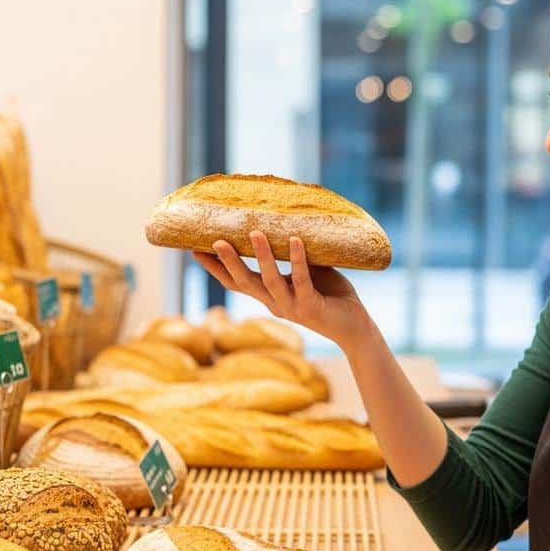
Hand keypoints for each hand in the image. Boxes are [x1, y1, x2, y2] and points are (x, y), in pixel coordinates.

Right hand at [192, 231, 372, 351]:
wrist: (356, 328)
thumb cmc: (331, 296)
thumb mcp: (307, 271)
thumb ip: (292, 254)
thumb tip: (284, 222)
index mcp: (270, 296)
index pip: (236, 282)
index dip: (215, 268)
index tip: (193, 250)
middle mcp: (275, 303)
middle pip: (244, 283)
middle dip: (228, 263)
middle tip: (213, 241)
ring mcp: (292, 307)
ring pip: (270, 281)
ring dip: (262, 257)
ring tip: (254, 233)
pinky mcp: (311, 308)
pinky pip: (302, 281)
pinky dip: (297, 260)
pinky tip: (295, 240)